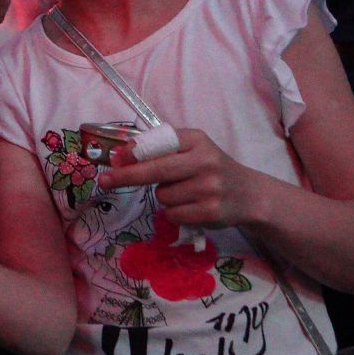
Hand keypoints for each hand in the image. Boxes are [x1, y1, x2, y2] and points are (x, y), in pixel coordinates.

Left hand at [97, 129, 267, 229]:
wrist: (250, 195)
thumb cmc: (211, 168)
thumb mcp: (193, 149)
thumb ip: (163, 148)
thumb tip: (122, 154)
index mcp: (197, 140)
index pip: (160, 144)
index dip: (134, 152)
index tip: (116, 159)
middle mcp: (205, 161)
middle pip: (156, 170)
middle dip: (127, 176)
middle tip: (104, 181)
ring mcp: (209, 188)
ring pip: (163, 195)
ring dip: (165, 197)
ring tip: (186, 192)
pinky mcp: (211, 212)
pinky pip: (173, 214)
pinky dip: (175, 213)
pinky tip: (192, 206)